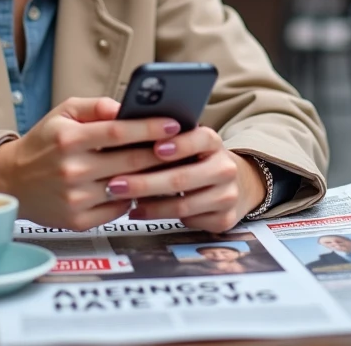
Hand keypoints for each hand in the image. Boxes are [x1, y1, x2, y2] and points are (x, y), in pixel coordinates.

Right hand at [0, 97, 181, 230]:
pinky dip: (131, 198)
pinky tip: (136, 187)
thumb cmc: (44, 143)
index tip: (174, 124)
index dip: (150, 127)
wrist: (13, 181)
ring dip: (151, 178)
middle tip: (182, 146)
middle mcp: (72, 169)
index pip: (119, 131)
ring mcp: (75, 198)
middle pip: (130, 161)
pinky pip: (118, 210)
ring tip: (167, 167)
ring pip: (128, 187)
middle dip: (161, 153)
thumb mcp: (63, 113)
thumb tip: (126, 108)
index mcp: (69, 139)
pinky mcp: (78, 220)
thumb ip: (96, 106)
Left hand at [105, 126, 268, 233]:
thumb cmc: (195, 160)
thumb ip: (163, 138)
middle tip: (115, 185)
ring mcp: (228, 196)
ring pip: (182, 205)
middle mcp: (225, 168)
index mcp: (213, 143)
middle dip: (144, 183)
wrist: (234, 185)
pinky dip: (160, 217)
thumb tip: (123, 129)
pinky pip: (188, 222)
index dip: (179, 144)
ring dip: (148, 205)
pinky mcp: (225, 220)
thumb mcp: (186, 143)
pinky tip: (141, 212)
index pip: (200, 139)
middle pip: (182, 178)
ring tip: (123, 202)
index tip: (155, 148)